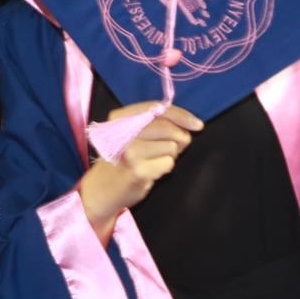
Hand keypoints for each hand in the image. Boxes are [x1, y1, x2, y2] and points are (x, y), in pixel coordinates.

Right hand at [76, 103, 203, 239]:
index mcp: (119, 118)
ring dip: (170, 154)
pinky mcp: (138, 171)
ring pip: (171, 146)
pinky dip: (165, 167)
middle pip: (167, 127)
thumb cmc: (122, 159)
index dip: (181, 115)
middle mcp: (122, 132)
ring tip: (154, 160)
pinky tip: (151, 170)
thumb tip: (189, 123)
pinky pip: (168, 163)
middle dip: (180, 137)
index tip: (197, 124)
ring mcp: (130, 152)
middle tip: (177, 147)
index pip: (156, 109)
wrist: (103, 189)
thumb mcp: (130, 134)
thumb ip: (154, 123)